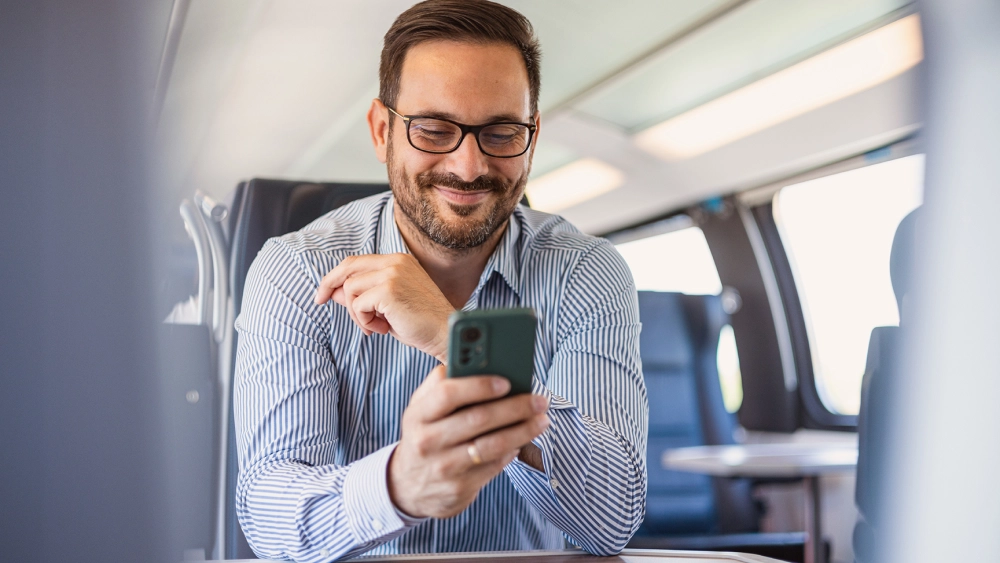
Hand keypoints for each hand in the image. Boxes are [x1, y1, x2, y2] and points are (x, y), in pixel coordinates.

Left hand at [314, 253, 453, 360]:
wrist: (445, 333)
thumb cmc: (420, 324)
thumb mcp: (387, 308)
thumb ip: (363, 296)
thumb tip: (334, 292)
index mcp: (398, 261)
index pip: (357, 262)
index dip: (336, 276)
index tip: (324, 293)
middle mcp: (395, 262)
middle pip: (347, 267)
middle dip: (329, 284)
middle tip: (319, 301)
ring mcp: (392, 274)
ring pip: (350, 290)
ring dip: (357, 314)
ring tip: (377, 326)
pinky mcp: (388, 290)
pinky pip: (357, 305)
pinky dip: (365, 321)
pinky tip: (384, 328)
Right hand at [387, 366, 549, 518]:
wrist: (408, 486)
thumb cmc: (424, 436)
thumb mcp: (421, 409)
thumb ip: (441, 384)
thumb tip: (474, 362)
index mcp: (418, 415)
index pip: (447, 393)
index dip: (479, 386)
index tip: (506, 381)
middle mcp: (428, 441)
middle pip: (477, 419)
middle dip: (514, 407)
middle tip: (539, 400)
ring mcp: (444, 467)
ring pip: (491, 445)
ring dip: (523, 431)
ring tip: (542, 420)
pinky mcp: (459, 488)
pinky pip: (494, 466)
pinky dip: (513, 451)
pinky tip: (523, 439)